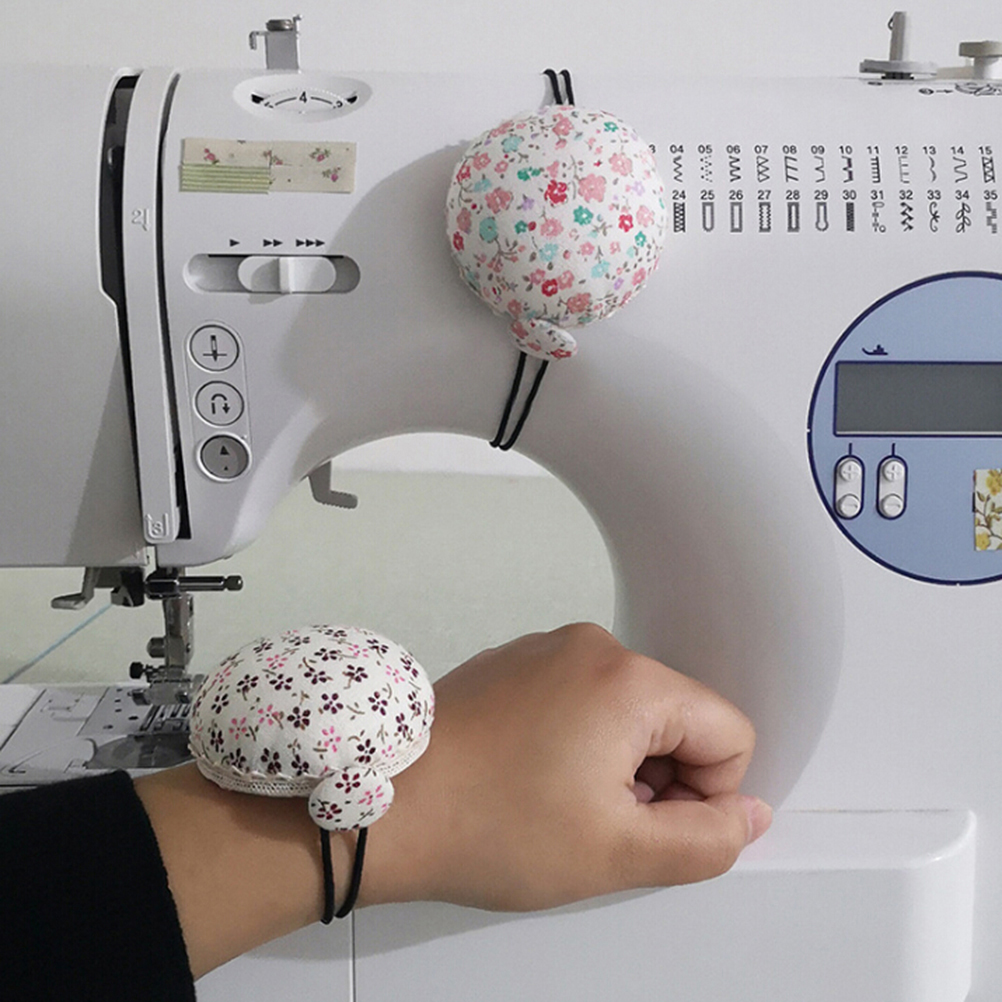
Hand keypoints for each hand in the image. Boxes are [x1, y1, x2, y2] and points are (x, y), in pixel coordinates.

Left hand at [361, 623, 770, 910]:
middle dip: (656, 780)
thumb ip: (704, 841)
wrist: (384, 805)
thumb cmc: (484, 823)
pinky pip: (581, 701)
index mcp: (628, 681)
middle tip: (596, 822)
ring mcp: (547, 651)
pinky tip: (531, 779)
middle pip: (679, 718)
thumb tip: (745, 816)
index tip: (646, 826)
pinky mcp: (515, 664)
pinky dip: (576, 743)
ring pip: (630, 713)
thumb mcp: (615, 853)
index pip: (730, 734)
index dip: (705, 797)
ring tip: (555, 802)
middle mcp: (591, 648)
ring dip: (615, 765)